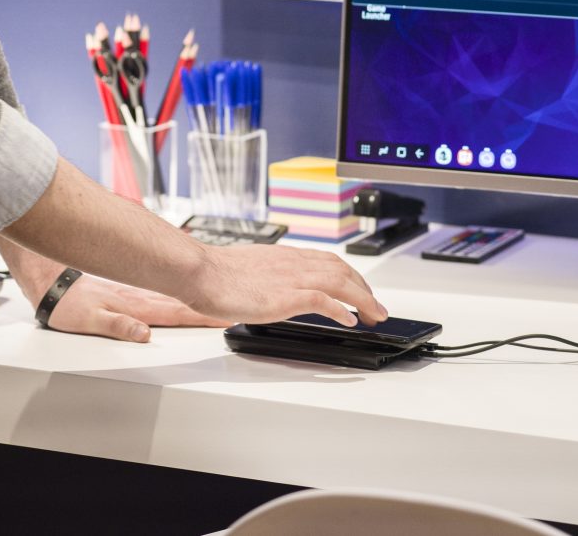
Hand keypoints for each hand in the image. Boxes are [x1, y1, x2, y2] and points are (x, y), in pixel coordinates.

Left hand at [47, 276, 230, 342]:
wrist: (52, 282)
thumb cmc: (67, 304)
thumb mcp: (87, 321)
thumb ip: (117, 326)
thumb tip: (143, 334)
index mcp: (137, 306)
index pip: (178, 313)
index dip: (204, 316)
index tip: (226, 316)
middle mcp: (143, 296)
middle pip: (185, 301)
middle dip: (212, 302)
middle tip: (238, 303)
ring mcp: (140, 289)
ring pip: (178, 292)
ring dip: (200, 293)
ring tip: (224, 293)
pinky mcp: (135, 287)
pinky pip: (166, 287)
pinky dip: (183, 288)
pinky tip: (191, 288)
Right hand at [189, 244, 386, 327]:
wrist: (201, 272)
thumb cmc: (218, 273)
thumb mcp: (254, 268)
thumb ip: (272, 276)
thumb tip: (276, 288)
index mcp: (288, 257)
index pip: (330, 262)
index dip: (351, 276)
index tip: (360, 289)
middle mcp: (295, 264)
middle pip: (343, 271)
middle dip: (365, 289)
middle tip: (376, 307)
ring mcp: (292, 279)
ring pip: (340, 283)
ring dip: (363, 299)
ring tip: (374, 315)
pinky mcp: (285, 296)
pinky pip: (323, 301)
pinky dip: (341, 309)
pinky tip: (350, 320)